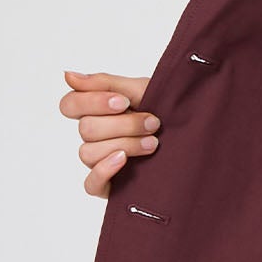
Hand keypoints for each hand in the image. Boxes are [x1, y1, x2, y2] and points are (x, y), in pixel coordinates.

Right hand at [60, 71, 159, 196]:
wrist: (193, 138)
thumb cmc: (164, 111)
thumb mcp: (140, 90)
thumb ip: (105, 83)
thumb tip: (68, 76)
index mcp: (95, 111)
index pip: (70, 104)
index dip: (92, 102)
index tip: (122, 102)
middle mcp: (93, 136)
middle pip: (86, 129)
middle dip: (123, 124)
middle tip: (153, 123)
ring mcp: (98, 161)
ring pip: (89, 153)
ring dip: (124, 144)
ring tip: (153, 142)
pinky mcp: (107, 185)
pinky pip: (91, 184)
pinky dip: (104, 170)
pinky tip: (123, 160)